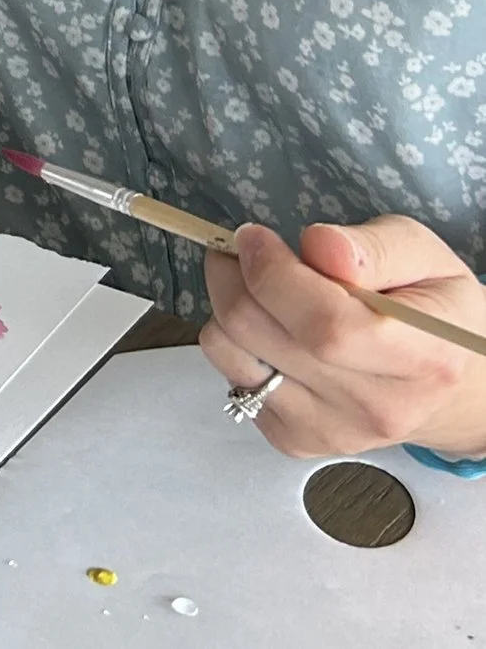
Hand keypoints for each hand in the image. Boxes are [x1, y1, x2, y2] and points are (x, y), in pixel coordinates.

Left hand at [202, 216, 485, 459]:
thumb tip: (319, 245)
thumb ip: (373, 248)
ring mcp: (334, 431)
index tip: (254, 237)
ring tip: (259, 292)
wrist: (451, 391)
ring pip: (231, 354)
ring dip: (226, 309)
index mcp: (423, 357)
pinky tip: (272, 334)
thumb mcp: (425, 258)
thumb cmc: (437, 313)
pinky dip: (236, 346)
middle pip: (261, 333)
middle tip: (242, 251)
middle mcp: (378, 407)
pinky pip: (233, 382)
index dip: (273, 274)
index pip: (326, 325)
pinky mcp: (297, 441)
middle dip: (233, 277)